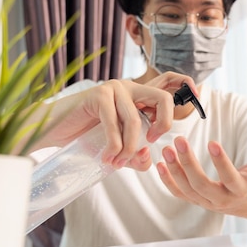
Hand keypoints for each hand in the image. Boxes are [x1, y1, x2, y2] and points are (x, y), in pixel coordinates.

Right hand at [28, 75, 194, 169]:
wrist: (53, 131)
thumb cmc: (86, 137)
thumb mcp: (118, 148)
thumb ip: (136, 154)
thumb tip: (149, 157)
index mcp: (138, 96)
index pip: (169, 84)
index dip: (186, 87)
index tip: (192, 103)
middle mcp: (130, 88)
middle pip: (163, 99)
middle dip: (163, 125)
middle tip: (149, 143)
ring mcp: (114, 89)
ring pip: (136, 120)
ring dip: (129, 148)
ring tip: (116, 162)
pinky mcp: (98, 95)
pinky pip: (115, 123)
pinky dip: (114, 145)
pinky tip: (107, 157)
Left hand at [156, 137, 246, 215]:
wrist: (246, 203)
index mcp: (239, 191)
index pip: (229, 177)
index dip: (221, 161)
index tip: (212, 142)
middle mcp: (221, 200)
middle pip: (201, 184)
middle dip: (188, 162)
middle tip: (179, 140)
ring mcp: (206, 203)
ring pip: (187, 189)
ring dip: (174, 169)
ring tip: (167, 149)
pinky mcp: (196, 201)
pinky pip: (179, 193)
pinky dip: (167, 180)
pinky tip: (159, 164)